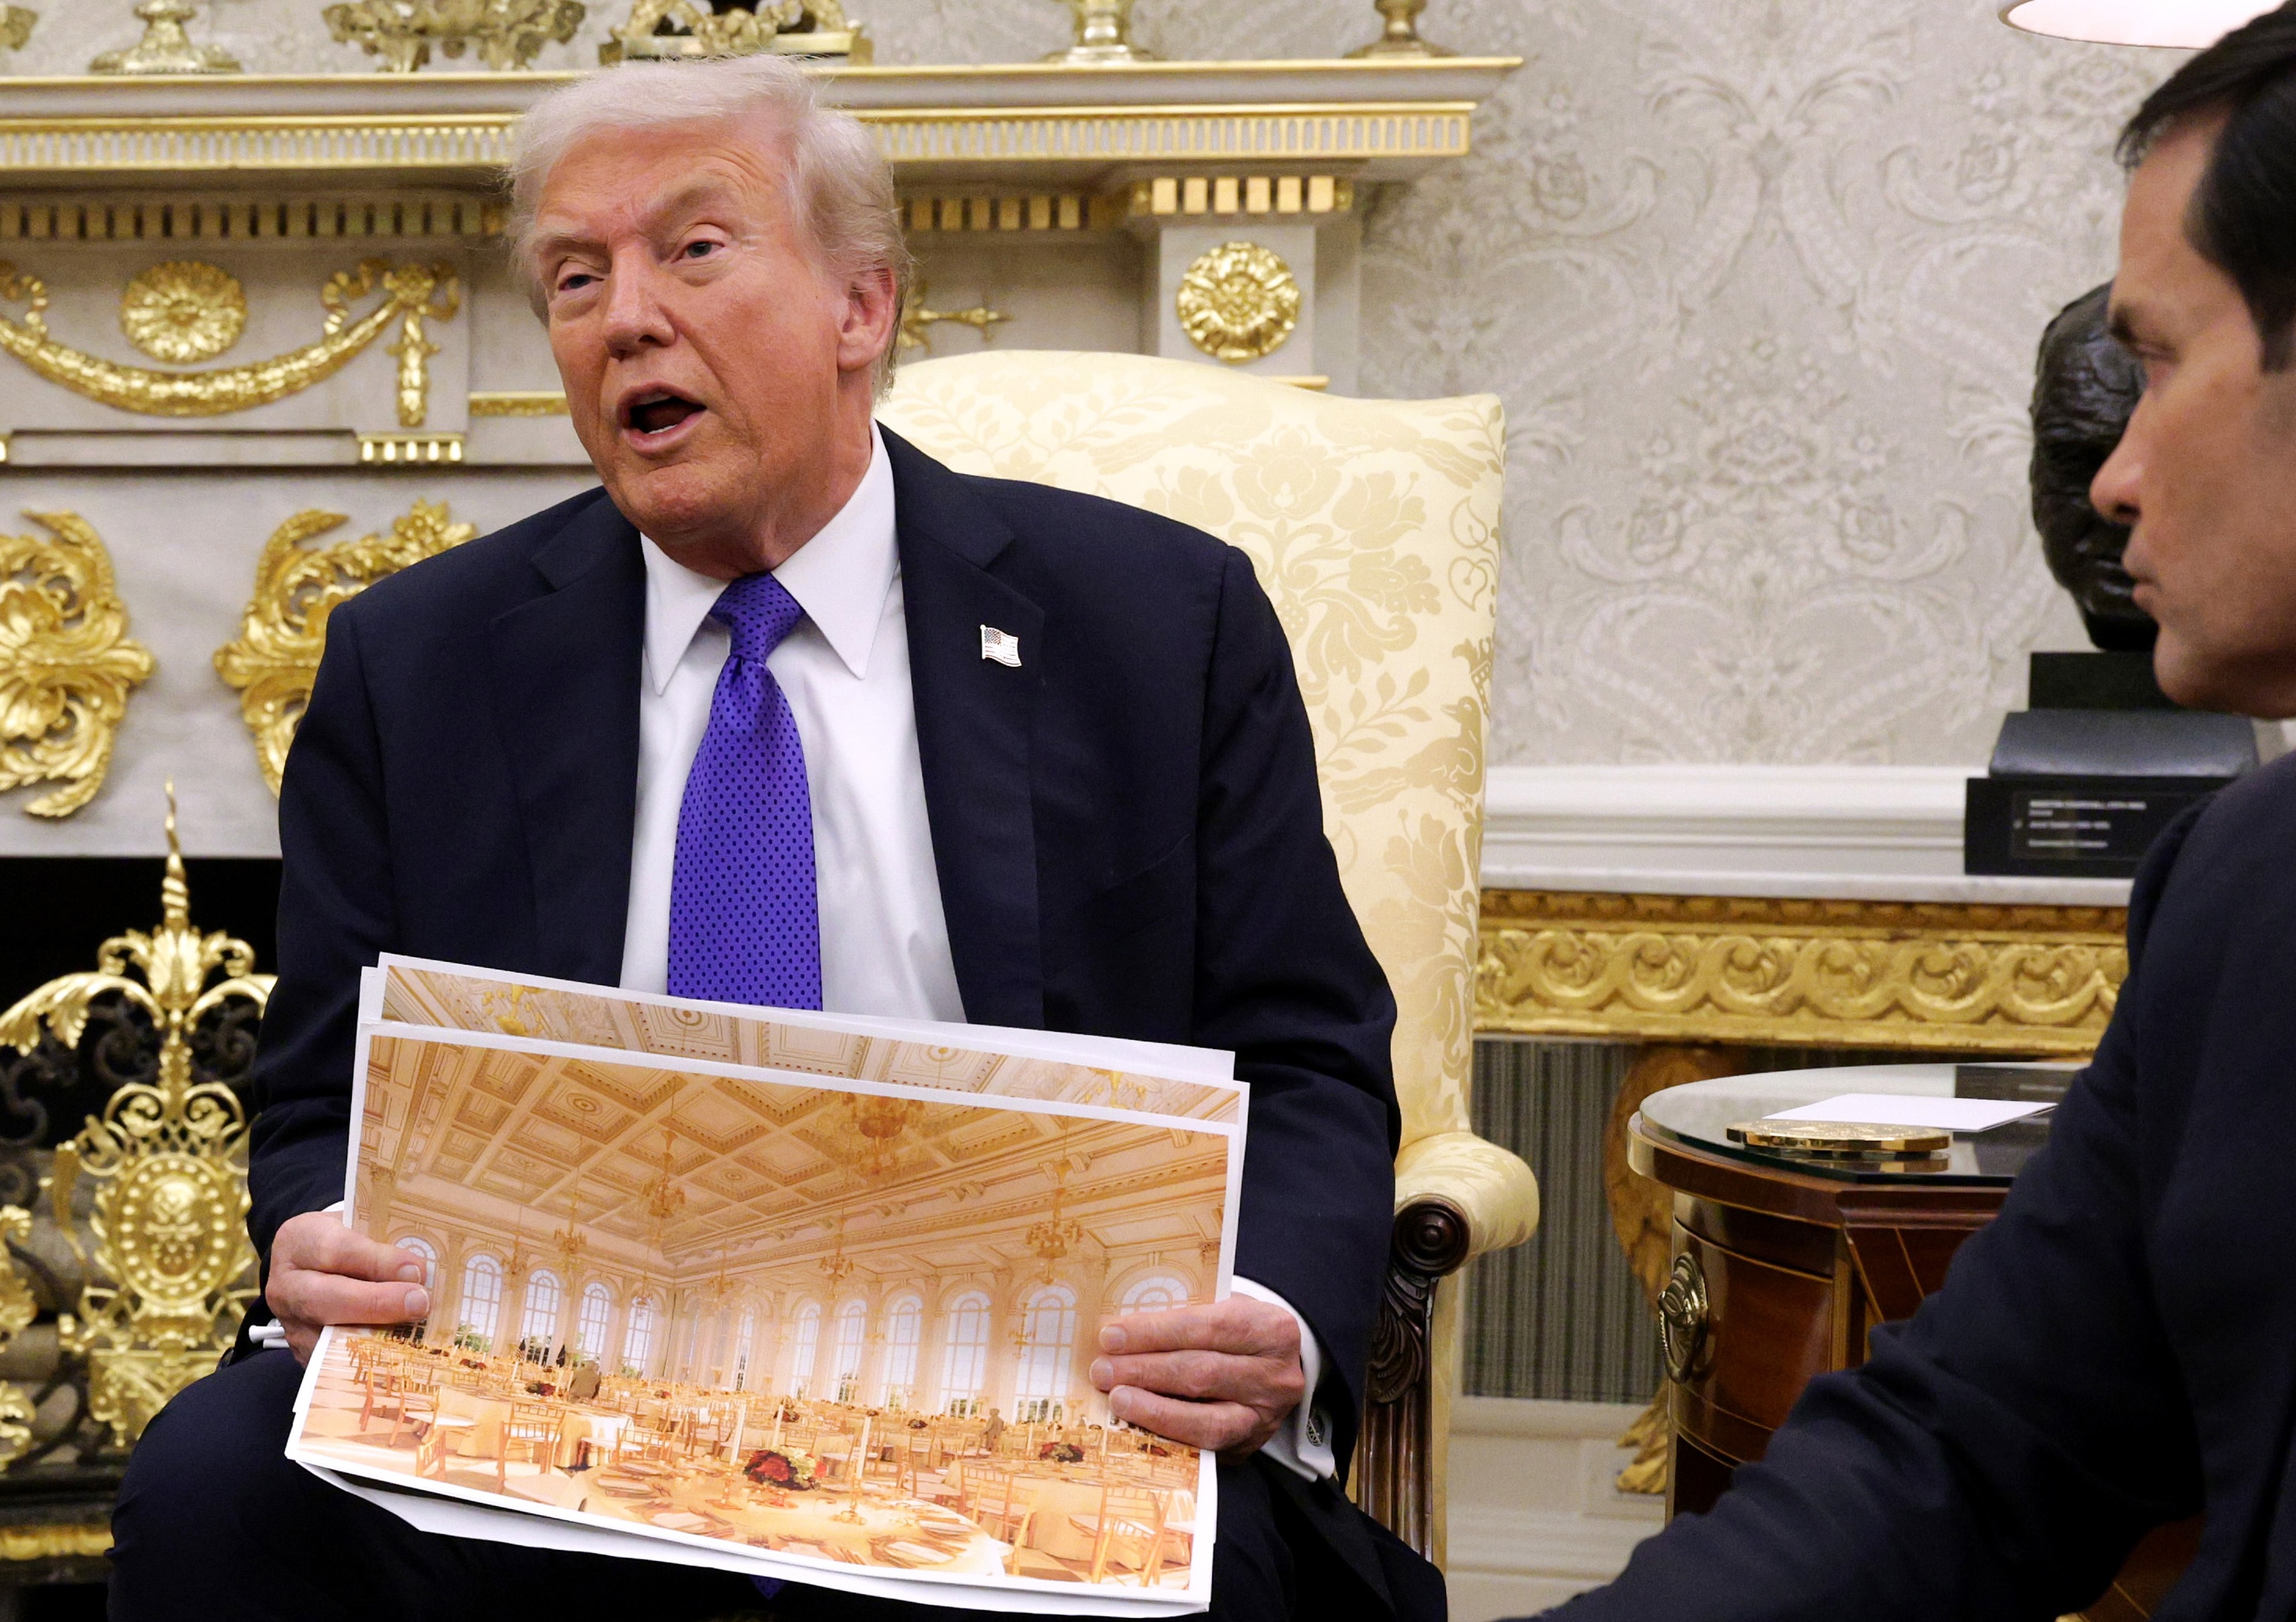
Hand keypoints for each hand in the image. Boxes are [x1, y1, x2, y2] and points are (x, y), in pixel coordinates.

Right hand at [264, 1211, 430, 1364]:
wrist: (315, 1263)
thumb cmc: (347, 1239)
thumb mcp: (360, 1225)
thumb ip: (384, 1243)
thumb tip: (419, 1273)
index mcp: (299, 1240)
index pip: (334, 1250)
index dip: (376, 1262)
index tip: (415, 1270)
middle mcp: (286, 1284)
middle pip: (324, 1299)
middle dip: (376, 1304)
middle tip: (419, 1303)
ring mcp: (290, 1322)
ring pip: (326, 1337)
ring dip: (375, 1336)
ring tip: (415, 1331)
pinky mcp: (302, 1350)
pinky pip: (331, 1360)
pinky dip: (366, 1356)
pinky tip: (398, 1351)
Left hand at [1087, 1295, 1304, 1460]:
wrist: (1274, 1369)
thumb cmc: (1237, 1333)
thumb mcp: (1223, 1310)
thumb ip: (1184, 1317)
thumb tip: (1121, 1331)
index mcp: (1271, 1329)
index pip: (1207, 1327)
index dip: (1156, 1332)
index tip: (1111, 1336)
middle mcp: (1275, 1376)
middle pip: (1202, 1372)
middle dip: (1145, 1370)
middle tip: (1102, 1369)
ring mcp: (1264, 1417)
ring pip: (1205, 1419)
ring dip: (1152, 1409)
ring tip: (1115, 1398)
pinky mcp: (1247, 1446)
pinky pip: (1203, 1446)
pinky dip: (1166, 1434)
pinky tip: (1137, 1423)